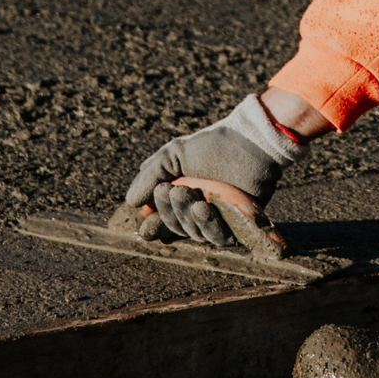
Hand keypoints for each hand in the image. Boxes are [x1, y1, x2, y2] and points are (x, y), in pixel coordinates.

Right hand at [125, 95, 309, 245]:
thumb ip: (151, 175)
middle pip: (178, 227)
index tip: (145, 217)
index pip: (162, 220)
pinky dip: (210, 225)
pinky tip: (204, 207)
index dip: (153, 222)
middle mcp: (198, 214)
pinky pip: (221, 236)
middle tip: (173, 190)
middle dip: (171, 211)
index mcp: (182, 201)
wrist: (248, 141)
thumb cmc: (212, 145)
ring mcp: (219, 221)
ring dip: (189, 217)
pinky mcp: (239, 226)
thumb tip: (131, 202)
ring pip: (197, 233)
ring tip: (191, 197)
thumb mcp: (174, 155)